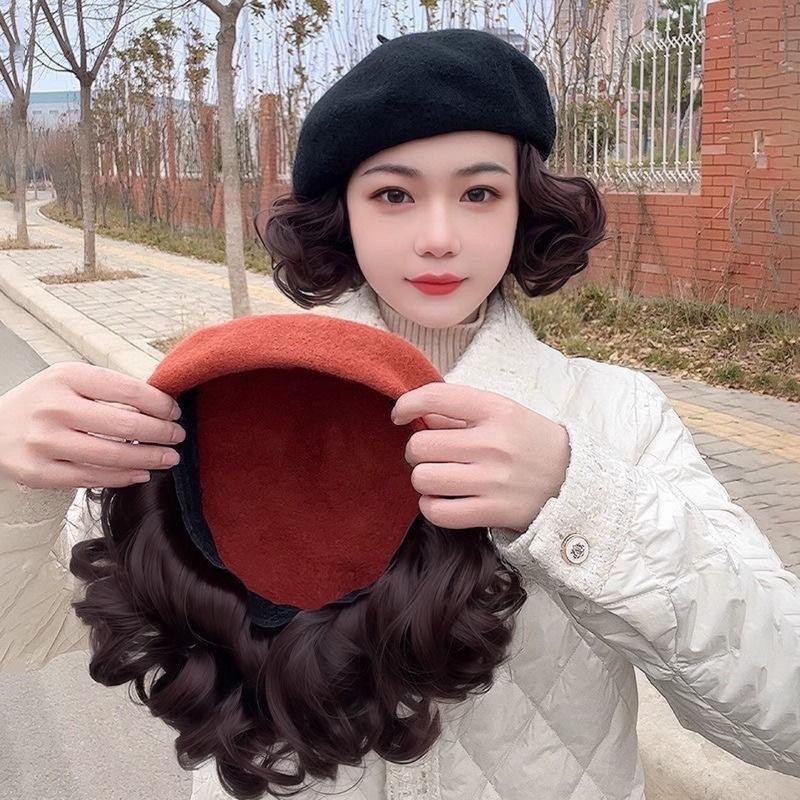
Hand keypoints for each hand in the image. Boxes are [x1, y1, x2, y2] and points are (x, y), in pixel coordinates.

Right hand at [0, 362, 185, 489]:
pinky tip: (140, 473)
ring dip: (149, 458)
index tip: (174, 412)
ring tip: (169, 458)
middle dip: (161, 432)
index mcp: (66, 377)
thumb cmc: (42, 403)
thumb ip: (108, 389)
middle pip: (124, 424)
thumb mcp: (68, 381)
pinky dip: (123, 477)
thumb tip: (160, 404)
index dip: (159, 403)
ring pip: (111, 455)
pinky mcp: (37, 472)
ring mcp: (44, 442)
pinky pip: (91, 478)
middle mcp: (54, 408)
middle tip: (178, 436)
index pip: (127, 389)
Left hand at [391, 382, 570, 532]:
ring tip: (437, 477)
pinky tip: (440, 499)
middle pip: (421, 445)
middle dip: (416, 451)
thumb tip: (418, 414)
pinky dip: (431, 506)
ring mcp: (493, 480)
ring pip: (423, 479)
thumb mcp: (505, 412)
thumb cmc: (530, 442)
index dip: (407, 404)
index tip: (400, 415)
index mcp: (496, 410)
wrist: (574, 481)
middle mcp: (493, 443)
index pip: (436, 397)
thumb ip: (461, 410)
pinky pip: (438, 511)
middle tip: (429, 455)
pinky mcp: (493, 512)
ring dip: (423, 479)